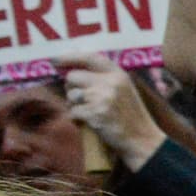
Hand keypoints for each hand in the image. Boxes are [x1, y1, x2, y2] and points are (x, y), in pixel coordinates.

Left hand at [54, 54, 164, 171]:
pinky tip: (90, 122)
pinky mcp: (94, 114)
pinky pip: (72, 112)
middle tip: (82, 98)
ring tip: (90, 112)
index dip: (69, 57)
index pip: (89, 57)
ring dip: (74, 105)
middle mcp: (110, 82)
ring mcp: (101, 98)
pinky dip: (77, 119)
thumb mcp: (123, 88)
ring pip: (70, 95)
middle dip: (72, 87)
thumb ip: (103, 77)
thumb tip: (73, 70)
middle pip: (73, 76)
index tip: (54, 60)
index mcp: (118, 74)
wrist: (141, 138)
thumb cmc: (130, 114)